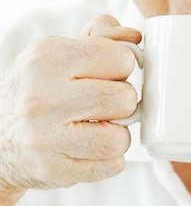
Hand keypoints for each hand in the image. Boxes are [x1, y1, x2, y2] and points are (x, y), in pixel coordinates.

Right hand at [0, 15, 141, 193]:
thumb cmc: (40, 87)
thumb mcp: (62, 50)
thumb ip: (103, 35)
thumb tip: (135, 37)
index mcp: (48, 56)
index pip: (121, 59)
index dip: (122, 66)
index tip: (107, 72)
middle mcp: (42, 96)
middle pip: (125, 98)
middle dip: (121, 100)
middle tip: (102, 101)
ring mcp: (44, 137)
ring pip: (121, 137)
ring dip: (117, 132)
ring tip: (97, 125)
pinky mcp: (52, 170)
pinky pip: (112, 166)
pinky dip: (108, 158)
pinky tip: (89, 146)